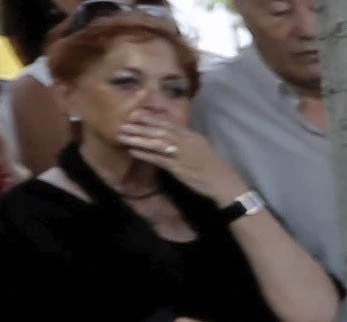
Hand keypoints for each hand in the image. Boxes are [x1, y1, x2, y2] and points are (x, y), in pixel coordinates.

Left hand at [120, 111, 243, 202]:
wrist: (224, 183)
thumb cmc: (214, 166)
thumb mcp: (202, 147)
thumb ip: (187, 139)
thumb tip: (172, 133)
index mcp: (192, 136)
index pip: (169, 124)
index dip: (151, 119)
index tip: (136, 114)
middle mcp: (186, 143)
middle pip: (159, 132)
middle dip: (140, 127)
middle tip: (123, 123)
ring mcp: (182, 155)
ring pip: (156, 143)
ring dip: (138, 139)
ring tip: (122, 135)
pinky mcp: (179, 168)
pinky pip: (159, 159)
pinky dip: (145, 155)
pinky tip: (133, 151)